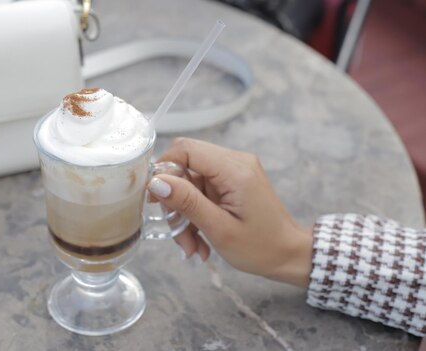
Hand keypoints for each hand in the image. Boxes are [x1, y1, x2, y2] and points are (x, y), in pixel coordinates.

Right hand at [147, 138, 313, 286]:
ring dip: (184, 214)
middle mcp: (235, 162)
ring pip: (189, 183)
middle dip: (174, 200)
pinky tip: (199, 241)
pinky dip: (195, 214)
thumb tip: (157, 182)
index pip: (186, 149)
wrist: (288, 256)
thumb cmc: (261, 247)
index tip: (156, 199)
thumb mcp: (219, 229)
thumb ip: (187, 202)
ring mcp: (233, 172)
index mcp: (235, 169)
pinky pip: (200, 191)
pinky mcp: (231, 182)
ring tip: (190, 245)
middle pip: (185, 166)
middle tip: (175, 231)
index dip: (164, 169)